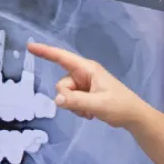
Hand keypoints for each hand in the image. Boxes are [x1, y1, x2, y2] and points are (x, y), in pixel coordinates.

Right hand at [26, 42, 145, 127]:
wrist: (133, 116)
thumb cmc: (119, 106)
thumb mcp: (98, 104)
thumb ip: (76, 102)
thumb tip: (56, 99)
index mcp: (88, 69)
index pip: (62, 58)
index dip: (45, 52)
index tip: (30, 46)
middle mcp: (84, 74)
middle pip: (62, 84)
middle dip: (67, 98)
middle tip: (85, 107)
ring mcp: (85, 84)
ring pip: (65, 94)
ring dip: (74, 105)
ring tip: (90, 111)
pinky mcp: (86, 94)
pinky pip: (71, 100)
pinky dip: (77, 108)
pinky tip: (90, 113)